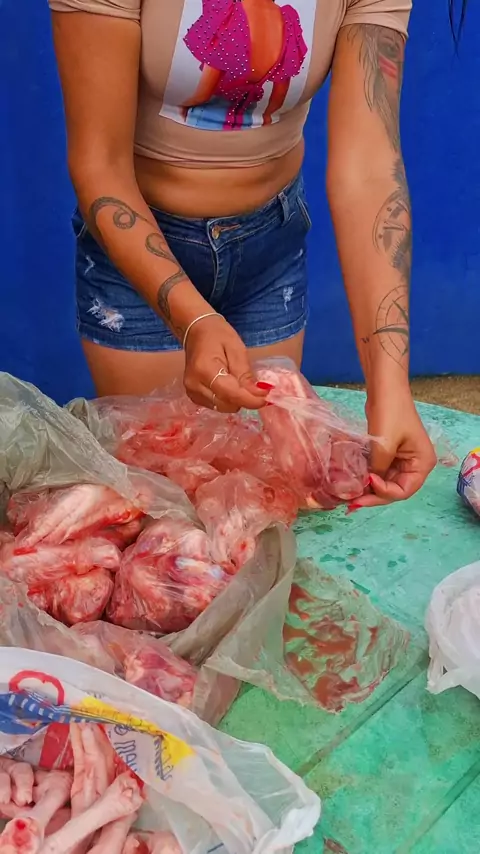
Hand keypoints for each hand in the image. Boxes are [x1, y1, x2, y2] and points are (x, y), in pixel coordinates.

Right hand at [183, 315, 267, 412]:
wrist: (196, 332)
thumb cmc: (217, 335)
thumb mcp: (237, 349)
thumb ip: (245, 374)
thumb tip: (259, 395)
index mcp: (204, 370)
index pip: (231, 394)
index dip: (250, 399)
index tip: (267, 397)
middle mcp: (195, 385)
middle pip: (227, 404)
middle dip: (244, 399)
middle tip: (256, 388)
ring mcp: (192, 393)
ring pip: (223, 407)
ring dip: (236, 400)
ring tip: (239, 382)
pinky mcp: (193, 397)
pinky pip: (216, 405)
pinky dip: (227, 399)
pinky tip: (229, 386)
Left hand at [352, 389, 436, 508]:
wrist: (385, 388)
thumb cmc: (390, 413)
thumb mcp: (384, 445)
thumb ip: (378, 468)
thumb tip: (367, 486)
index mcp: (422, 464)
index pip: (404, 491)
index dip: (385, 492)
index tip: (368, 482)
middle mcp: (415, 465)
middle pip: (394, 490)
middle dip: (374, 496)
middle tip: (352, 503)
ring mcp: (402, 460)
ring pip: (385, 483)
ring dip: (369, 490)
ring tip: (350, 497)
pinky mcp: (389, 453)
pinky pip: (380, 472)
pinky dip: (368, 478)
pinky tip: (354, 484)